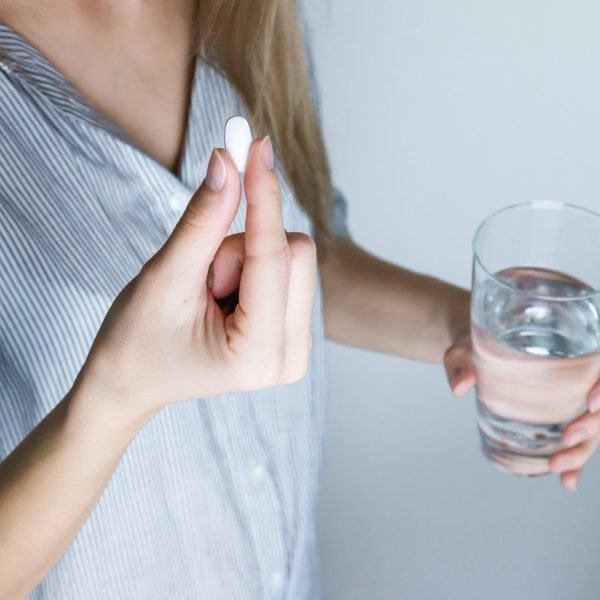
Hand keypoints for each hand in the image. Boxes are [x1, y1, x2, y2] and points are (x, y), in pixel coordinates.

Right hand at [79, 136, 316, 419]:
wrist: (133, 381)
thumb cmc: (137, 341)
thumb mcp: (165, 278)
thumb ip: (202, 220)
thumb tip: (228, 161)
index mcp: (256, 355)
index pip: (272, 256)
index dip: (263, 195)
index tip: (256, 144)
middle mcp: (290, 358)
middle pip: (296, 253)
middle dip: (243, 247)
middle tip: (203, 275)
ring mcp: (297, 348)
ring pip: (294, 258)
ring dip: (245, 258)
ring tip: (209, 292)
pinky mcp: (294, 333)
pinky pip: (289, 271)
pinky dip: (254, 267)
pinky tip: (226, 296)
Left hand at [443, 334, 599, 491]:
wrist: (472, 349)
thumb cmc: (475, 343)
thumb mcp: (464, 347)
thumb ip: (460, 362)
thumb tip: (460, 386)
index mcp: (564, 346)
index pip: (599, 364)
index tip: (591, 402)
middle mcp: (574, 372)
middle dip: (592, 427)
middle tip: (567, 439)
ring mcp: (570, 395)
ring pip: (594, 426)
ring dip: (583, 450)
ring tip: (559, 467)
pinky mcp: (559, 413)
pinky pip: (576, 438)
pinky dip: (575, 460)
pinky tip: (567, 481)